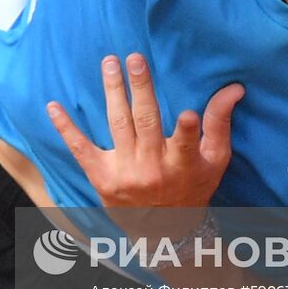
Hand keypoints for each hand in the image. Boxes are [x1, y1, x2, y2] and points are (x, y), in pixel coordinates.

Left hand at [46, 53, 243, 210]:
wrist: (163, 229)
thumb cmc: (193, 187)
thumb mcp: (214, 160)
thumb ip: (220, 123)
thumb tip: (234, 88)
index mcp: (182, 165)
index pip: (186, 144)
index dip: (188, 130)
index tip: (188, 114)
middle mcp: (152, 168)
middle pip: (146, 123)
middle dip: (141, 89)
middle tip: (135, 59)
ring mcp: (124, 171)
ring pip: (117, 125)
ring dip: (112, 91)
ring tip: (110, 63)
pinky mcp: (101, 176)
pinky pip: (80, 149)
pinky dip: (66, 128)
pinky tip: (53, 107)